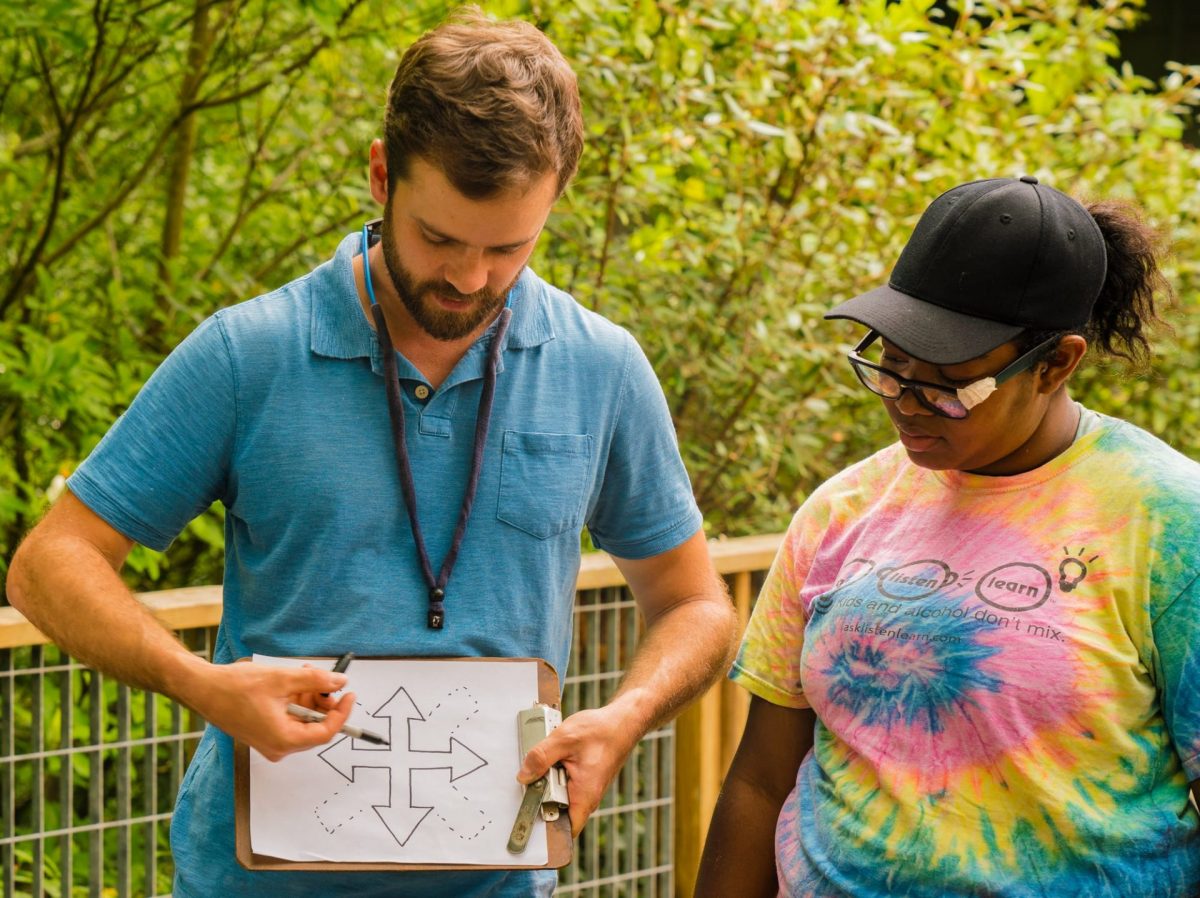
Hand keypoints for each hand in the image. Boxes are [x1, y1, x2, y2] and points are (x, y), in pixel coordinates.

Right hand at [186, 660, 352, 761]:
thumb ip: (315, 681)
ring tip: (305, 673)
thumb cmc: (235, 687)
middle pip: (314, 726)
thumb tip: (340, 681)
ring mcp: (270, 741)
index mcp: (283, 739)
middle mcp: (278, 747)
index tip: (349, 694)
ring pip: (302, 720)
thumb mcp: (283, 679)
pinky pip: (289, 718)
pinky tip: (294, 681)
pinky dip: (296, 701)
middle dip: (323, 701)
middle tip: (325, 679)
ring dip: (309, 697)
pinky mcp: (264, 732)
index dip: (341, 713)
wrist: (203, 689)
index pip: (325, 732)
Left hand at [516, 707, 637, 836]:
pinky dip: (555, 772)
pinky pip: (563, 784)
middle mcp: (587, 798)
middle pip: (555, 810)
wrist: (622, 722)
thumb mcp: (565, 739)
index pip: (564, 831)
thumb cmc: (602, 731)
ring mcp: (585, 790)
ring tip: (547, 761)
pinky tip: (556, 755)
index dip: (544, 832)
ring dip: (548, 781)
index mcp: (584, 795)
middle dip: (540, 797)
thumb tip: (523, 775)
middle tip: (531, 778)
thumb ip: (541, 757)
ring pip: (558, 796)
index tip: (526, 821)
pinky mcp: (583, 781)